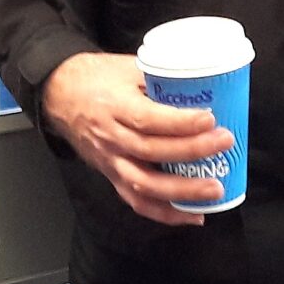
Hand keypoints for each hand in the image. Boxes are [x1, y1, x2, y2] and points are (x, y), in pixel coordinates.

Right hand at [40, 51, 231, 226]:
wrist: (59, 94)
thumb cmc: (95, 78)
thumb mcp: (126, 67)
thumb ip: (160, 77)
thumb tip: (202, 81)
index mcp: (113, 107)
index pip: (147, 120)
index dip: (179, 122)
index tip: (209, 118)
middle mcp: (110, 138)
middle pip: (151, 152)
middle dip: (192, 151)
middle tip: (224, 143)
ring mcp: (110, 161)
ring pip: (145, 184)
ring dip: (182, 191)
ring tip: (214, 190)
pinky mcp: (111, 175)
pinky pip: (137, 200)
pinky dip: (165, 213)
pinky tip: (192, 216)